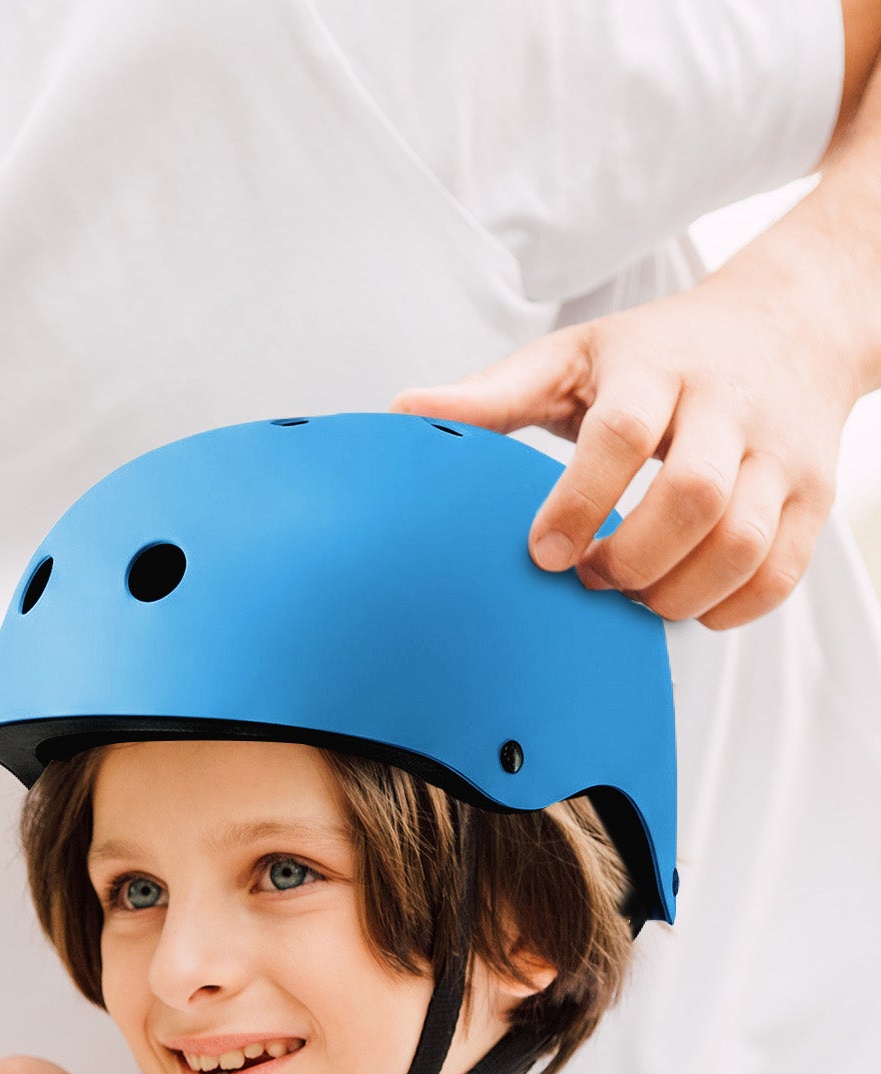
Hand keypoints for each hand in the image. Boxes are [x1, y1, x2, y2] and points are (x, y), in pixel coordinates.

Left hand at [396, 234, 865, 628]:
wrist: (790, 322)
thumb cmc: (658, 352)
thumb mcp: (574, 357)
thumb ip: (494, 393)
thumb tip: (404, 409)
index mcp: (659, 369)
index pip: (621, 434)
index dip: (577, 501)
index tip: (541, 552)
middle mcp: (730, 407)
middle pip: (692, 499)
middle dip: (630, 558)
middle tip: (587, 576)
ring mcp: (780, 453)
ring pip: (744, 543)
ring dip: (677, 593)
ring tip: (630, 594)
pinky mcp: (813, 494)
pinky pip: (782, 571)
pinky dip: (731, 607)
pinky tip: (684, 604)